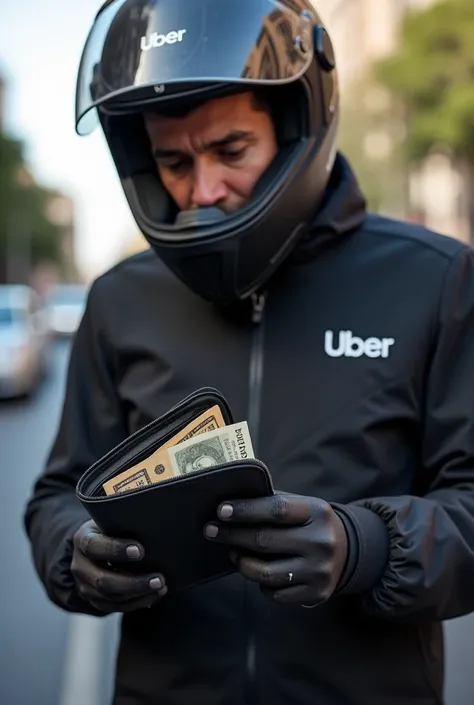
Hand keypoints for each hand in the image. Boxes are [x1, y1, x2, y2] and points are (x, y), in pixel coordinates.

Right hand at [71, 520, 167, 612]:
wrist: (91, 546)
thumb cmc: (109, 528)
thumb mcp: (110, 520)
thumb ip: (125, 522)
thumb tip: (155, 523)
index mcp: (82, 540)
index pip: (95, 546)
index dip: (116, 549)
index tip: (141, 551)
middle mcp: (79, 565)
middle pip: (103, 581)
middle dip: (134, 583)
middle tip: (159, 578)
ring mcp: (85, 586)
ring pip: (110, 598)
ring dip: (139, 595)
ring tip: (162, 586)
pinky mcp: (94, 599)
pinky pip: (115, 607)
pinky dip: (137, 603)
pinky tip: (155, 595)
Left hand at [204, 493, 347, 605]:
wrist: (347, 551)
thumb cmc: (310, 524)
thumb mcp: (301, 506)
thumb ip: (272, 503)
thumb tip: (230, 506)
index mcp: (317, 512)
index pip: (276, 510)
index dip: (246, 510)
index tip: (221, 511)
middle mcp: (321, 542)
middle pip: (265, 541)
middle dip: (233, 536)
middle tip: (211, 531)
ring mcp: (320, 571)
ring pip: (266, 573)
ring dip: (242, 563)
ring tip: (233, 553)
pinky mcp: (316, 594)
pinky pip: (275, 593)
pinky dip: (261, 583)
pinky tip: (258, 571)